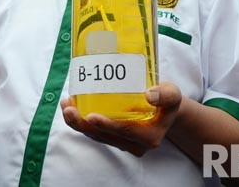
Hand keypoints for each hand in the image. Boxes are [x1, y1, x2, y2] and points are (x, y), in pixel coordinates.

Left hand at [60, 82, 181, 156]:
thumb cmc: (167, 100)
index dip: (107, 125)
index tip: (90, 116)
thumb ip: (165, 94)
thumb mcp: (173, 94)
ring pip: (96, 136)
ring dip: (78, 123)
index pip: (125, 131)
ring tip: (65, 106)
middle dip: (83, 124)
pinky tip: (71, 106)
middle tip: (68, 109)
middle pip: (105, 136)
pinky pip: (95, 133)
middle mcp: (135, 145)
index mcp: (150, 136)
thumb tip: (149, 94)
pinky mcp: (114, 138)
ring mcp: (123, 143)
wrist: (165, 111)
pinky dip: (81, 122)